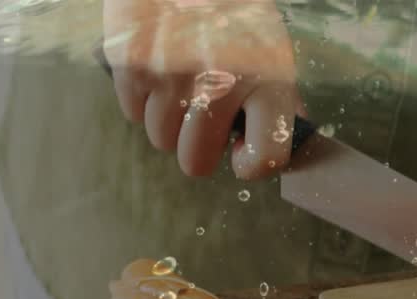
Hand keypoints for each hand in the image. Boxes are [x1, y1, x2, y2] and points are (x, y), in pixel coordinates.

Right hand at [103, 0, 299, 178]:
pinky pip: (132, 111)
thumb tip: (284, 149)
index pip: (266, 157)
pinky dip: (142, 98)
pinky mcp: (132, 62)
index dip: (250, 165)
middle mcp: (220, 82)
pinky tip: (158, 68)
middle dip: (196, 148)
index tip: (240, 153)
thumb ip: (280, 101)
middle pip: (195, 161)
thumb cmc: (237, 10)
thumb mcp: (273, 50)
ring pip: (160, 138)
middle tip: (200, 121)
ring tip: (179, 85)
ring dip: (168, 121)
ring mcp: (172, 74)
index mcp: (267, 82)